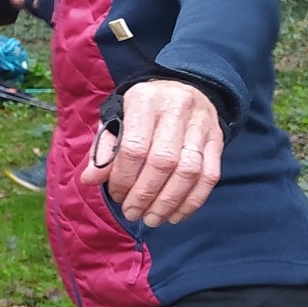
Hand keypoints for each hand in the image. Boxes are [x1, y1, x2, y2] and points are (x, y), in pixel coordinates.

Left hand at [81, 80, 223, 226]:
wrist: (182, 87)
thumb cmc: (142, 110)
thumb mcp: (116, 118)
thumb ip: (104, 148)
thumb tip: (90, 179)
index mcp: (144, 101)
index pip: (134, 147)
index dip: (123, 178)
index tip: (116, 195)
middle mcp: (176, 109)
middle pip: (163, 161)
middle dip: (145, 195)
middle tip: (132, 213)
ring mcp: (201, 125)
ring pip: (189, 171)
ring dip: (169, 202)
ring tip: (152, 219)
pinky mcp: (217, 139)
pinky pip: (209, 176)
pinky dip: (192, 201)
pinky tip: (176, 215)